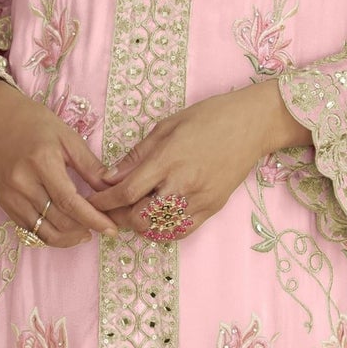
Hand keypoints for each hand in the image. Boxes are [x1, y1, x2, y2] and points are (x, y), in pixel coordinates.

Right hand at [0, 78, 118, 247]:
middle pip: (59, 220)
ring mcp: (11, 196)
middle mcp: (22, 183)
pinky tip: (66, 229)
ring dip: (69, 237)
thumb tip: (113, 190)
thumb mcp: (68, 138)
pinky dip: (51, 234)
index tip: (111, 228)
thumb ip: (90, 166)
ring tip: (86, 232)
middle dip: (85, 228)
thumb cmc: (35, 124)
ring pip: (44, 231)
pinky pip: (31, 229)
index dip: (92, 219)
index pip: (69, 201)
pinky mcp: (5, 203)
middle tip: (103, 227)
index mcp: (41, 162)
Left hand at [83, 81, 311, 242]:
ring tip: (132, 211)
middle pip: (139, 217)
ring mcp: (200, 199)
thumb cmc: (210, 116)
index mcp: (168, 159)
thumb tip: (109, 176)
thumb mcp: (167, 126)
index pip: (126, 192)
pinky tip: (157, 218)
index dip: (104, 201)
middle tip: (110, 208)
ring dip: (141, 224)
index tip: (92, 200)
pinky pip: (182, 231)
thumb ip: (137, 155)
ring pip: (160, 229)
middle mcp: (183, 184)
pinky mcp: (213, 208)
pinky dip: (163, 229)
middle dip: (119, 216)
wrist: (253, 124)